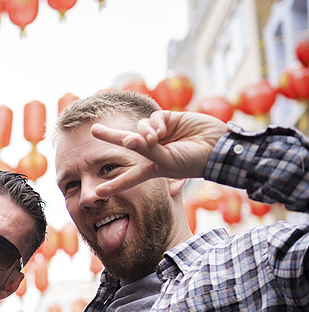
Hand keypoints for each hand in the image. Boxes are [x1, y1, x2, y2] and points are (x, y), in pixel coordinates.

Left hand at [92, 110, 228, 196]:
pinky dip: (154, 123)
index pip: (129, 177)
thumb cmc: (193, 161)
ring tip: (155, 138)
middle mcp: (154, 150)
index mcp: (152, 168)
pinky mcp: (169, 120)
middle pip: (127, 142)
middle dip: (110, 136)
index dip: (114, 185)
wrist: (218, 146)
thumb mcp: (166, 161)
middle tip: (94, 130)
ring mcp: (161, 134)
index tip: (98, 193)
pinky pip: (153, 119)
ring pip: (140, 128)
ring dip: (144, 132)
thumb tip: (127, 139)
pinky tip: (163, 129)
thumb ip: (146, 151)